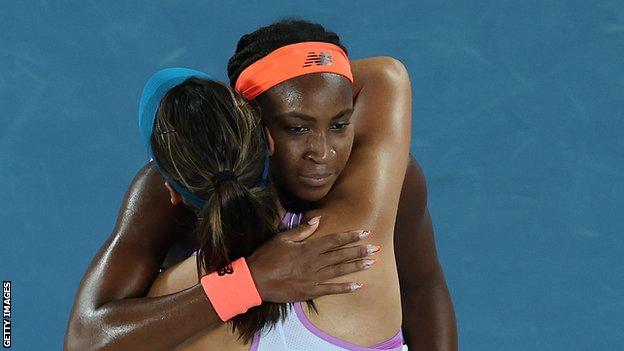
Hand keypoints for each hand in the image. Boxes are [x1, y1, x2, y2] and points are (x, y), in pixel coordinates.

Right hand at [246, 217, 378, 302]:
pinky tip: (358, 286)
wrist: (255, 281)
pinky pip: (331, 290)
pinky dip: (345, 288)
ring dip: (356, 266)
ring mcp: (313, 278)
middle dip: (359, 250)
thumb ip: (301, 230)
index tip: (365, 232)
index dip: (350, 236)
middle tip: (375, 248)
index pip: (334, 240)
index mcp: (308, 248)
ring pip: (340, 271)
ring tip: (371, 263)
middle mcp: (314, 263)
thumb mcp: (282, 238)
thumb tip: (318, 220)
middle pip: (341, 255)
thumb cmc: (266, 257)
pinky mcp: (310, 291)